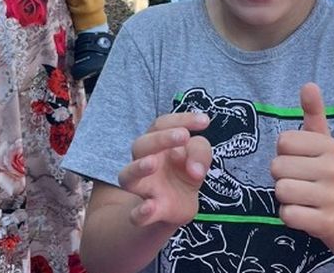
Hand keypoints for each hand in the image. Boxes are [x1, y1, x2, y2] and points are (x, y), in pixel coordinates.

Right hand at [119, 112, 212, 227]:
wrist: (179, 205)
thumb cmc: (185, 171)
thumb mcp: (199, 157)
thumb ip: (200, 153)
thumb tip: (195, 169)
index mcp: (157, 144)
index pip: (161, 124)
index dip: (181, 119)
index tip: (205, 121)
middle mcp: (145, 161)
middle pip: (142, 145)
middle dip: (161, 139)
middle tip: (184, 135)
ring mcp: (144, 187)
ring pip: (127, 176)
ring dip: (138, 167)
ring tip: (152, 163)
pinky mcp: (149, 212)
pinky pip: (136, 215)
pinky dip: (140, 213)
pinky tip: (149, 207)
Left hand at [271, 83, 333, 240]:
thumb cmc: (323, 172)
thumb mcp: (320, 141)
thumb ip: (312, 112)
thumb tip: (309, 85)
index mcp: (330, 146)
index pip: (282, 142)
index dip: (285, 153)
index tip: (301, 161)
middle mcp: (333, 169)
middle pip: (277, 167)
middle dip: (283, 175)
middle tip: (301, 181)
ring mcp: (330, 197)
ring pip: (280, 190)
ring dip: (285, 196)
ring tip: (302, 196)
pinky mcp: (324, 222)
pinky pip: (287, 214)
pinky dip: (290, 215)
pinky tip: (304, 212)